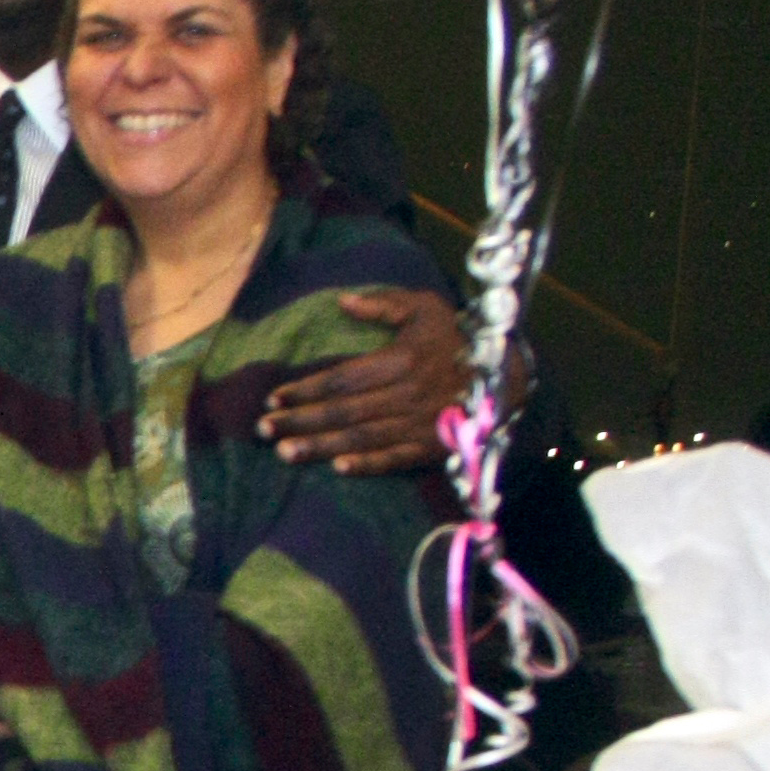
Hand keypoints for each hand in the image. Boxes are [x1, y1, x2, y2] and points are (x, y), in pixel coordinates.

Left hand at [264, 288, 470, 472]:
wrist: (506, 375)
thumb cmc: (456, 338)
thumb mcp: (426, 308)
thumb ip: (385, 304)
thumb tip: (343, 302)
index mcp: (402, 360)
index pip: (343, 377)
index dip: (306, 388)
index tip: (273, 397)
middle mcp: (407, 394)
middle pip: (344, 410)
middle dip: (300, 420)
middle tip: (263, 428)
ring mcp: (419, 423)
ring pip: (361, 437)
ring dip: (320, 446)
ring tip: (284, 452)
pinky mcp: (431, 446)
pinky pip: (395, 459)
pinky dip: (367, 465)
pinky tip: (337, 469)